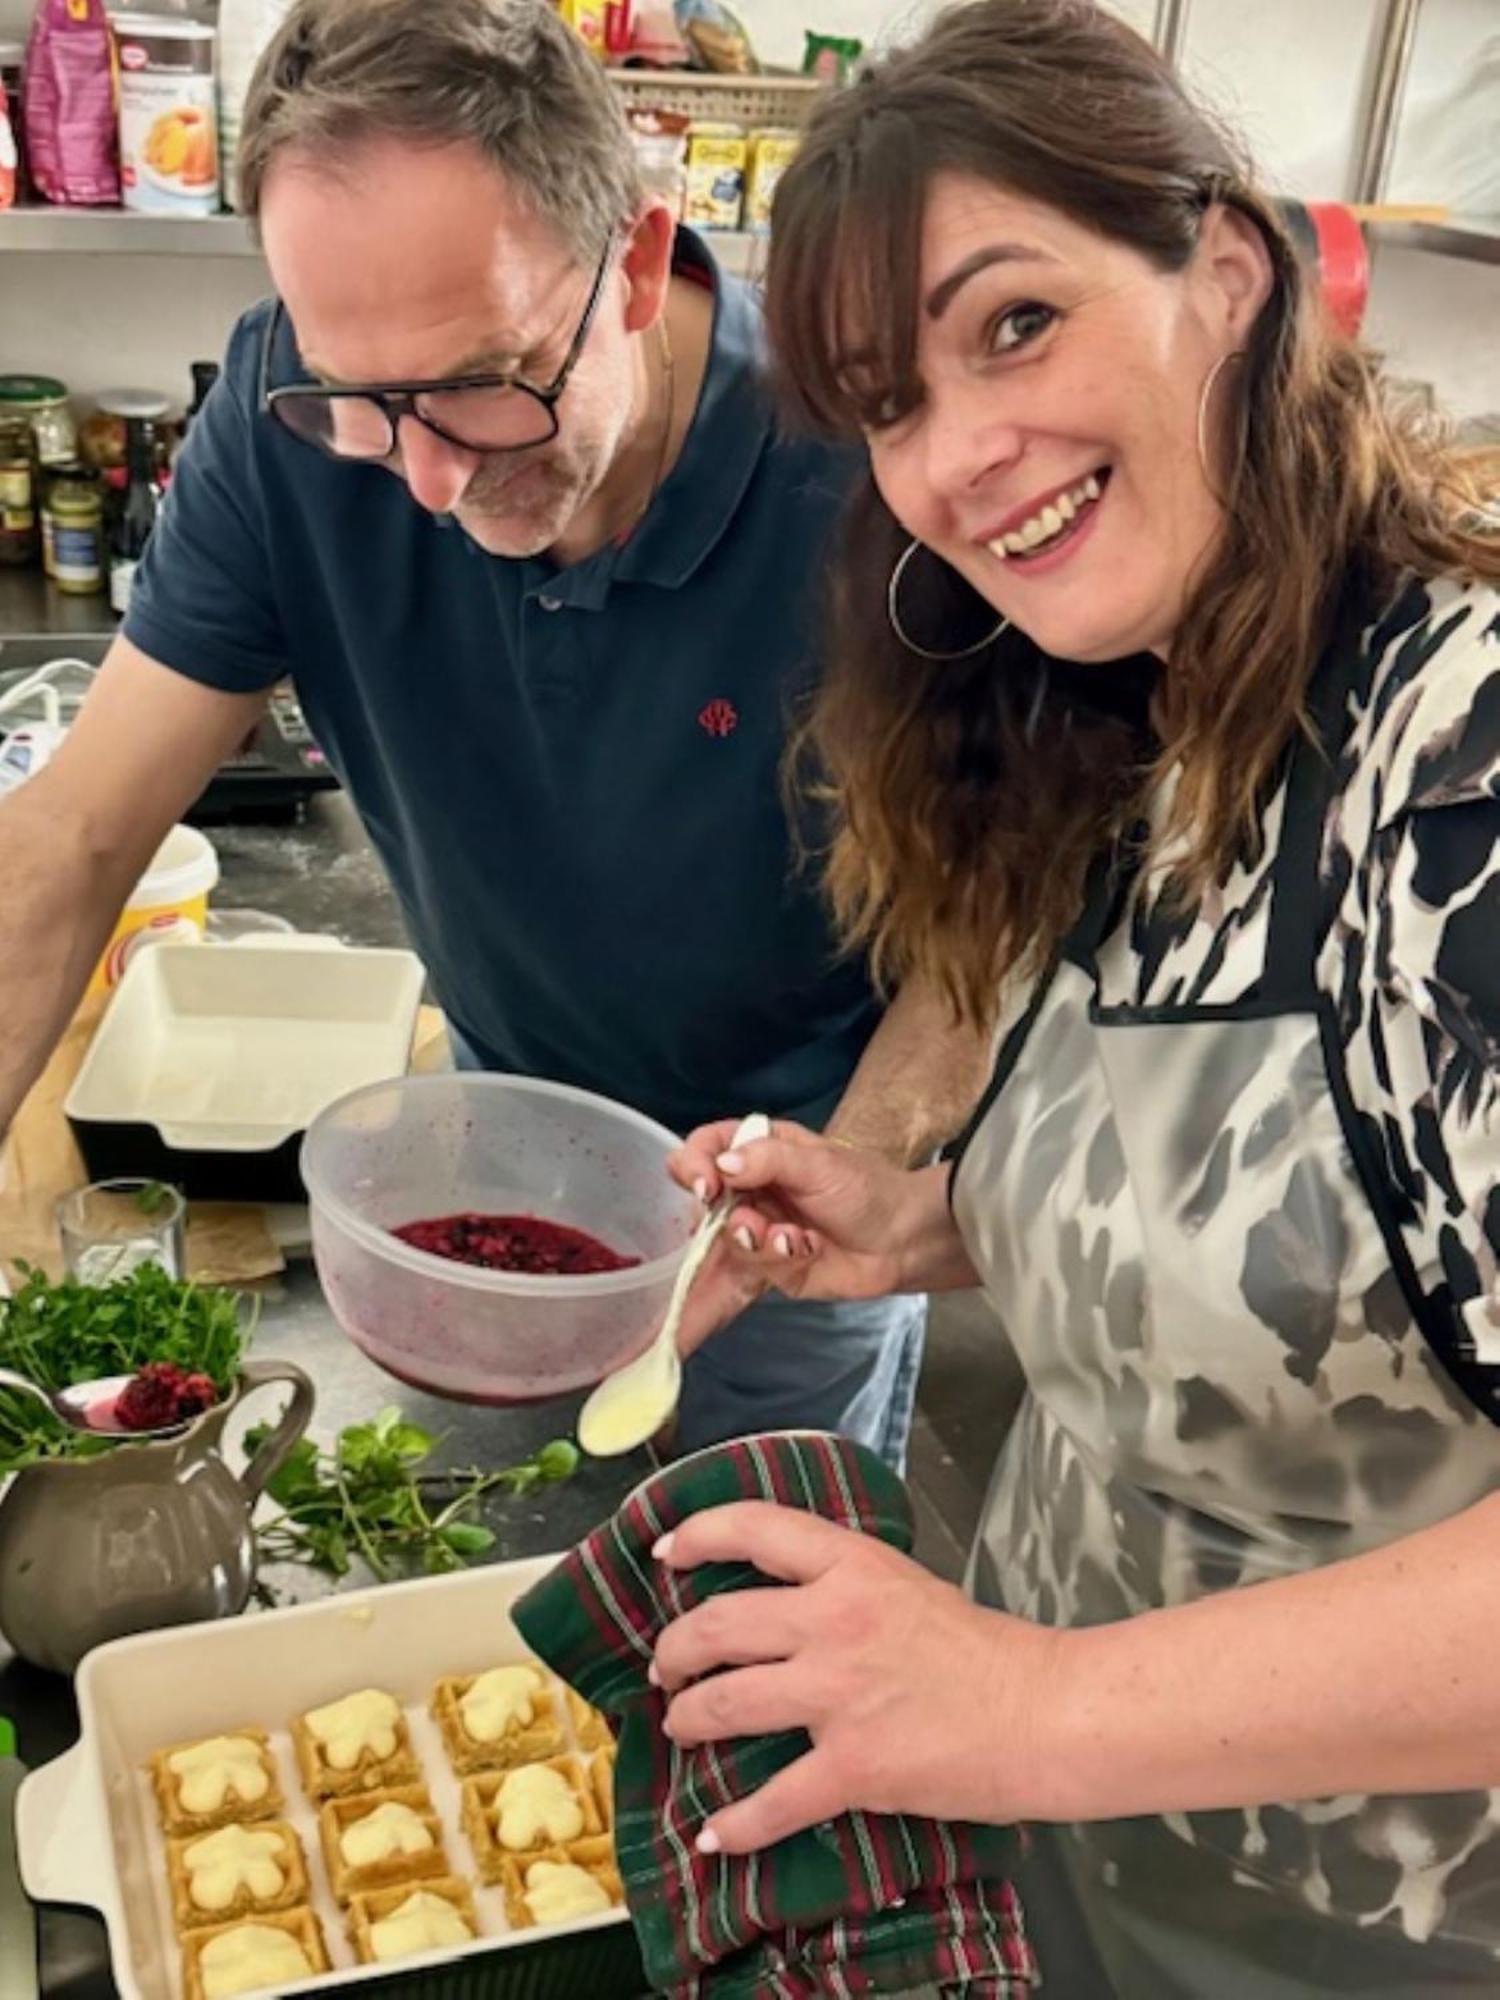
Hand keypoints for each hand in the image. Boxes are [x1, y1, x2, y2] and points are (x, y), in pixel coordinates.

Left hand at [650, 1502, 1063, 1852]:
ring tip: (681, 1725)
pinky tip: (714, 1836)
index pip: (755, 1528)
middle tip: (667, 1666)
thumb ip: (847, 1588)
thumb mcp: (908, 1585)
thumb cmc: (985, 1652)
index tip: (666, 1551)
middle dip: (676, 1649)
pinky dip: (736, 1824)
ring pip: (726, 1703)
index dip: (697, 1534)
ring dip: (689, 1718)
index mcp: (852, 1566)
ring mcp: (838, 1694)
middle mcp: (834, 1621)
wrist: (1043, 1712)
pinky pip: (773, 1799)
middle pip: (719, 1624)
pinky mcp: (853, 1766)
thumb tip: (791, 1602)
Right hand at [664, 1120, 924, 1355]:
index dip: (693, 1163)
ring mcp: (758, 1228)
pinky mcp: (769, 1265)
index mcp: (760, 1150)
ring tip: (793, 1239)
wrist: (904, 1242)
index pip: (707, 1147)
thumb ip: (768, 1159)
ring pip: (725, 1237)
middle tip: (752, 1224)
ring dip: (757, 1239)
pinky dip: (776, 1258)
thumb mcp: (819, 1163)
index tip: (703, 1186)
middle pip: (703, 1200)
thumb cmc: (867, 1190)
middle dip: (720, 1215)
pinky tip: (805, 1249)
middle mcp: (751, 1188)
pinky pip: (750, 1266)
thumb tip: (721, 1165)